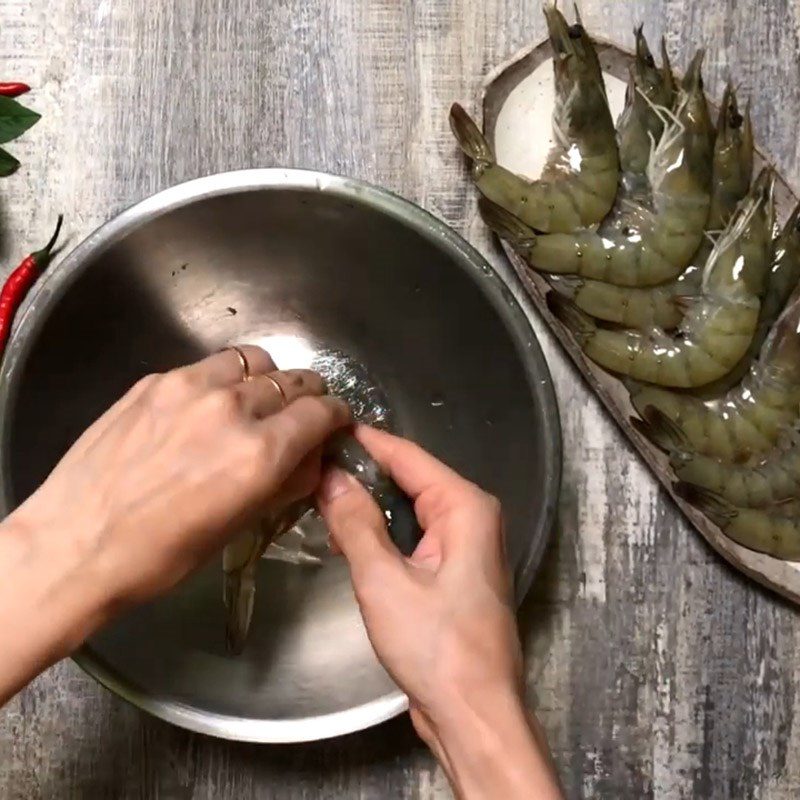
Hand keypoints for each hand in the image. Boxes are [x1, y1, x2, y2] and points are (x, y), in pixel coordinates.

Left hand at [0, 347, 349, 703]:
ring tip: (258, 400)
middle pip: (293, 380)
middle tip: (302, 414)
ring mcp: (190, 388)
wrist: (74, 543)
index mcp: (259, 453)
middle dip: (307, 397)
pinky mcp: (155, 381)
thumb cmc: (159, 555)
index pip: (321, 411)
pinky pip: (209, 366)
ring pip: (253, 361)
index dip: (336, 415)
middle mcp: (232, 409)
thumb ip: (284, 483)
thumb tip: (309, 461)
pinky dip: (225, 379)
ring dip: (268, 379)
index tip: (336, 422)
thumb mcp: (237, 526)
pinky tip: (210, 405)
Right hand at [317, 426, 562, 798]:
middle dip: (363, 475)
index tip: (323, 428)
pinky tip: (350, 540)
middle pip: (410, 479)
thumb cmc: (437, 647)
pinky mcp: (454, 573)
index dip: (364, 440)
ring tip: (321, 500)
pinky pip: (414, 537)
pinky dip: (384, 534)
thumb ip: (355, 523)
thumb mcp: (384, 581)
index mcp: (465, 507)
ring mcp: (465, 546)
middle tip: (311, 468)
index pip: (407, 455)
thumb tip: (330, 477)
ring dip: (370, 507)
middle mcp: (472, 518)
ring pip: (409, 509)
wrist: (473, 714)